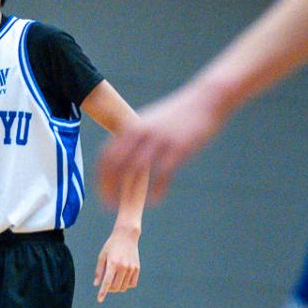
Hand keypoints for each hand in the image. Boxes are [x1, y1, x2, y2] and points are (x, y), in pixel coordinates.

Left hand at [94, 227, 140, 301]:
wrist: (126, 236)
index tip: (100, 300)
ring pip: (124, 287)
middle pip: (115, 287)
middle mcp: (123, 267)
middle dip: (109, 289)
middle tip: (107, 284)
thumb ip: (99, 271)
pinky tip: (122, 278)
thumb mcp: (102, 256)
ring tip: (114, 279)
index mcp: (113, 263)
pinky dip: (126, 285)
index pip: (107, 282)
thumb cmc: (111, 246)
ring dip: (117, 287)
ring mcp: (131, 268)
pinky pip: (132, 284)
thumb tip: (96, 284)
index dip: (103, 292)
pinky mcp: (137, 268)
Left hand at [98, 79, 230, 205]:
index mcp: (133, 127)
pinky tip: (155, 200)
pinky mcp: (179, 147)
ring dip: (130, 191)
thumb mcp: (151, 121)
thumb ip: (137, 137)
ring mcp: (160, 139)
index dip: (101, 176)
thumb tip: (125, 157)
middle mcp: (142, 132)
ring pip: (136, 169)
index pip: (106, 154)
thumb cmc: (179, 114)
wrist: (206, 100)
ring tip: (129, 207)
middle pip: (116, 163)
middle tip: (109, 205)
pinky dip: (156, 189)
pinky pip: (163, 173)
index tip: (102, 192)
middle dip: (109, 186)